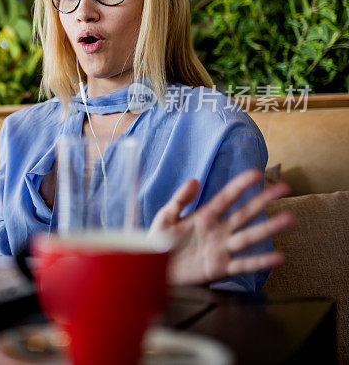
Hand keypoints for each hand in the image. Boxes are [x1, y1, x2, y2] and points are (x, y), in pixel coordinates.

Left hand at [149, 169, 294, 285]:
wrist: (153, 269)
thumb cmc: (159, 243)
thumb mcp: (166, 217)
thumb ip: (179, 200)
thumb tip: (194, 180)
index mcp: (205, 216)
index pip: (226, 197)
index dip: (240, 185)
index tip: (256, 173)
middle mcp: (218, 231)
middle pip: (245, 213)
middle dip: (263, 201)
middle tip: (284, 188)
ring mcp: (221, 249)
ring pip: (249, 237)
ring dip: (269, 228)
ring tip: (290, 218)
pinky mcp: (219, 268)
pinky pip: (243, 265)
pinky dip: (260, 262)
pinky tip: (279, 257)